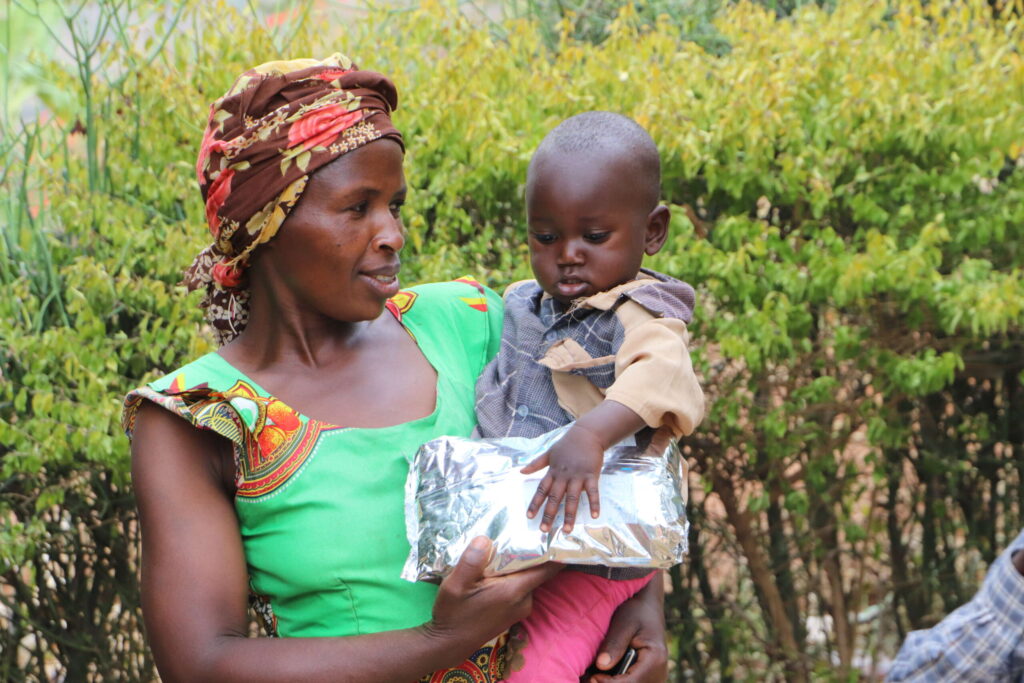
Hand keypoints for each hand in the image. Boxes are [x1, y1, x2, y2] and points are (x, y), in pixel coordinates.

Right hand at [425, 537, 562, 664]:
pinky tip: (493, 573)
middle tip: (516, 534)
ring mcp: (520, 609)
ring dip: (516, 567)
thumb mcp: (455, 585)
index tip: (552, 534)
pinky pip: (519, 589)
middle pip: (535, 571)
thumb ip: (471, 561)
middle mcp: (523, 601)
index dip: (554, 552)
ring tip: (500, 551)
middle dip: (528, 554)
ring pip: (526, 580)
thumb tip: (485, 539)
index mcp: (514, 591)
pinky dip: (511, 579)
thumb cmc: (453, 614)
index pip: (547, 569)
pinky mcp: (514, 613)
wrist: (449, 644)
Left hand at [522, 425, 603, 532]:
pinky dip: (594, 503)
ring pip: (572, 498)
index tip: (529, 517)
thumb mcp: (549, 453)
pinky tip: (594, 516)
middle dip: (549, 514)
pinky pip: (593, 492)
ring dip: (569, 515)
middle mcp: (563, 476)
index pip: (541, 490)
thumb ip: (536, 464)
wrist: (587, 434)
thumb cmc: (567, 444)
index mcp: (553, 472)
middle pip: (555, 498)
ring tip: (567, 530)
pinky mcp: (591, 475)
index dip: (535, 503)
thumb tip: (521, 471)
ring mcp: (578, 476)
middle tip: (544, 530)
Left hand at [586, 576, 667, 682]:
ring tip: (592, 674)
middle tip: (588, 677)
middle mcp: (659, 674)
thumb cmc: (635, 611)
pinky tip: (600, 674)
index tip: (592, 677)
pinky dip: (615, 681)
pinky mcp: (648, 679)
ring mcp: (655, 678)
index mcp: (655, 659)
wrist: (648, 608)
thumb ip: (614, 644)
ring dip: (610, 682)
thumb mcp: (624, 623)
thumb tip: (601, 666)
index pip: (631, 682)